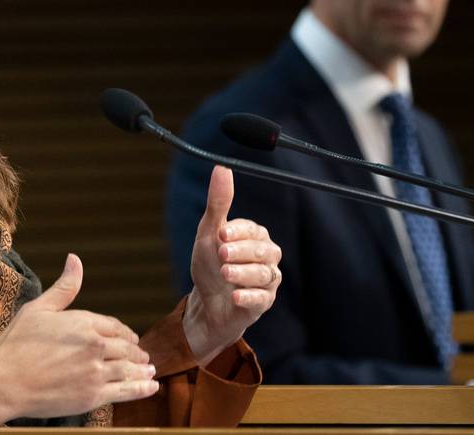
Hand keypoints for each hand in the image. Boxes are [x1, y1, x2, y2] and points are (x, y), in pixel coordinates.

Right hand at [0, 254, 158, 419]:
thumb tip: (75, 259)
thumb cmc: (16, 343)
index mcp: (83, 322)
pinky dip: (142, 388)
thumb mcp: (38, 308)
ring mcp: (96, 371)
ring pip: (129, 369)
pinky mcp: (94, 396)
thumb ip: (64, 287)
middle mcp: (94, 345)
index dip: (124, 333)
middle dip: (136, 351)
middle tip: (142, 356)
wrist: (4, 381)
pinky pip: (126, 391)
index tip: (130, 338)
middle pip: (125, 348)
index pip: (114, 327)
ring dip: (143, 369)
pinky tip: (150, 387)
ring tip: (149, 371)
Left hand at [183, 166, 280, 364]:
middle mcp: (266, 257)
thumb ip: (218, 203)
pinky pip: (263, 299)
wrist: (207, 303)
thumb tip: (221, 168)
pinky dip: (249, 297)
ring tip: (225, 273)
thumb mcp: (209, 233)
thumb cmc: (209, 265)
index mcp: (255, 237)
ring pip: (264, 274)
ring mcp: (267, 281)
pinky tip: (235, 296)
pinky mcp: (263, 303)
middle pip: (263, 251)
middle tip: (221, 253)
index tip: (221, 233)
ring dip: (243, 273)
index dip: (238, 231)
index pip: (253, 230)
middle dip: (241, 252)